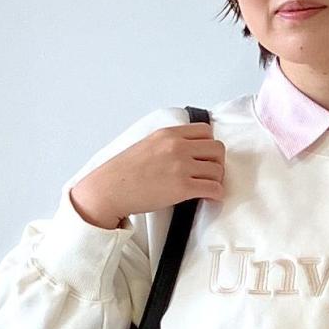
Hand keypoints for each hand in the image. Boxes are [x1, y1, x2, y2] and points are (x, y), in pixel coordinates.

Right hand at [70, 121, 225, 230]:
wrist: (111, 188)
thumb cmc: (125, 171)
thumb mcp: (148, 144)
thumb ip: (169, 143)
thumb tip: (187, 150)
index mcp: (169, 134)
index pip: (206, 131)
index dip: (209, 146)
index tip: (206, 157)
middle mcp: (177, 147)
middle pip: (217, 149)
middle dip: (217, 162)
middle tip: (210, 173)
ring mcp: (181, 167)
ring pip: (218, 170)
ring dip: (216, 180)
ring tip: (207, 187)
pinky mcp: (182, 188)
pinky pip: (214, 189)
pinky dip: (216, 195)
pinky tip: (209, 198)